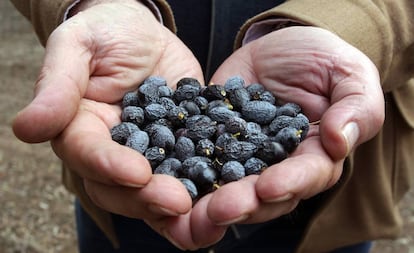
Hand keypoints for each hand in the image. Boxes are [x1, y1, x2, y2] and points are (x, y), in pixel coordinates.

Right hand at [12, 0, 203, 232]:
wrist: (146, 35)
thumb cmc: (107, 33)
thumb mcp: (79, 45)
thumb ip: (58, 85)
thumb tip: (27, 128)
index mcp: (81, 127)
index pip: (88, 154)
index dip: (108, 166)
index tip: (136, 173)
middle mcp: (111, 150)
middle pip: (119, 188)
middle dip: (146, 198)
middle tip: (178, 202)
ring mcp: (147, 154)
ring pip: (151, 193)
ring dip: (174, 208)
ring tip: (202, 214)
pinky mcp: (178, 151)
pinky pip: (186, 176)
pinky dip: (200, 192)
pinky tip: (219, 200)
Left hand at [147, 27, 384, 248]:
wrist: (279, 48)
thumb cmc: (322, 60)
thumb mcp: (348, 74)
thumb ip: (355, 107)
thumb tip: (340, 141)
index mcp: (313, 156)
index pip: (305, 177)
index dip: (288, 184)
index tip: (268, 187)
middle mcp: (276, 166)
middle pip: (261, 195)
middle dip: (241, 204)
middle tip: (218, 209)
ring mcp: (241, 157)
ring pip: (226, 186)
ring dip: (208, 202)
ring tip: (189, 210)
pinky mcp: (213, 141)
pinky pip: (197, 159)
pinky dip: (182, 173)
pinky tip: (166, 183)